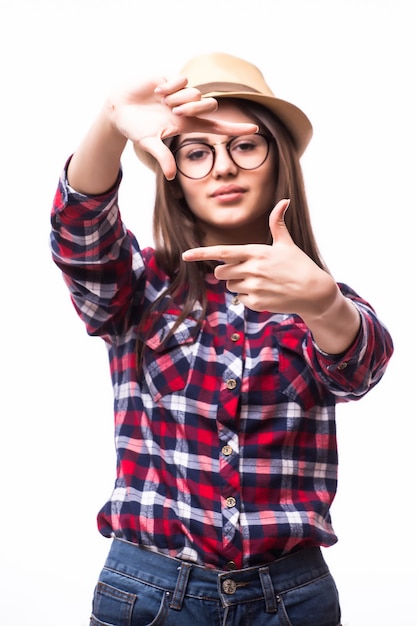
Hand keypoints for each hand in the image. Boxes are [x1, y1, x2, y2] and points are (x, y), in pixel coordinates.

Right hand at [108, 76, 257, 178]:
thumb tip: (170, 176)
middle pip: (209, 105)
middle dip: (196, 108)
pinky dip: (170, 86)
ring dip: (180, 98)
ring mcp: (179, 93)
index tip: (255, 130)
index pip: (217, 126)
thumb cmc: (135, 129)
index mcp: (187, 124)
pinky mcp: (169, 78)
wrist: (118, 109)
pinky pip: (181, 79)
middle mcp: (187, 108)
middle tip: (176, 111)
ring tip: (163, 102)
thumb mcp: (148, 144)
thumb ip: (162, 157)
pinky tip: (157, 92)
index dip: (235, 128)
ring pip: (195, 93)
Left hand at [182, 199, 336, 316]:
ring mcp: (253, 286)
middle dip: (227, 272)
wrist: (313, 292)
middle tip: (246, 271)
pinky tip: (265, 293)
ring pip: (230, 286)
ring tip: (260, 282)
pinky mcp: (256, 302)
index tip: (185, 255)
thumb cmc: (299, 265)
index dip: (201, 254)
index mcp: (255, 252)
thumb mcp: (287, 243)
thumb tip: (284, 200)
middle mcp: (252, 269)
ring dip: (239, 285)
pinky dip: (249, 298)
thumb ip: (277, 223)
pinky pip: (240, 299)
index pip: (222, 252)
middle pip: (221, 272)